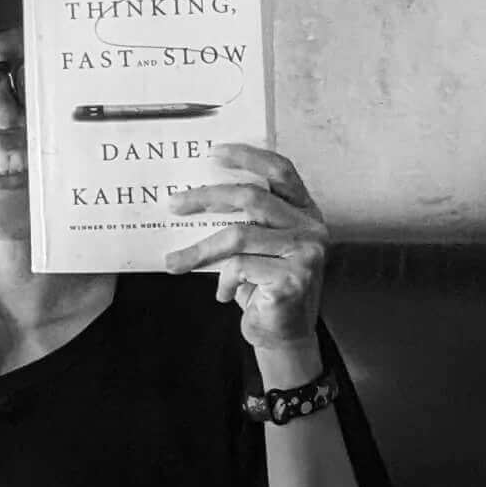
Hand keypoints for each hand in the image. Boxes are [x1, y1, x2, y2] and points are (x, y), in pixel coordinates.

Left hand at [164, 140, 326, 368]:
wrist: (283, 335)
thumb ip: (244, 220)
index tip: (213, 152)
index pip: (281, 170)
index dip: (248, 156)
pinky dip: (223, 281)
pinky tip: (223, 294)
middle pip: (252, 198)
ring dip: (199, 250)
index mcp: (304, 211)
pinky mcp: (294, 279)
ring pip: (239, 236)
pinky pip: (241, 268)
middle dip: (206, 198)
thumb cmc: (263, 285)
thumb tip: (191, 195)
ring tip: (173, 263)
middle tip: (173, 204)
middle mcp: (312, 227)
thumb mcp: (256, 246)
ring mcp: (307, 253)